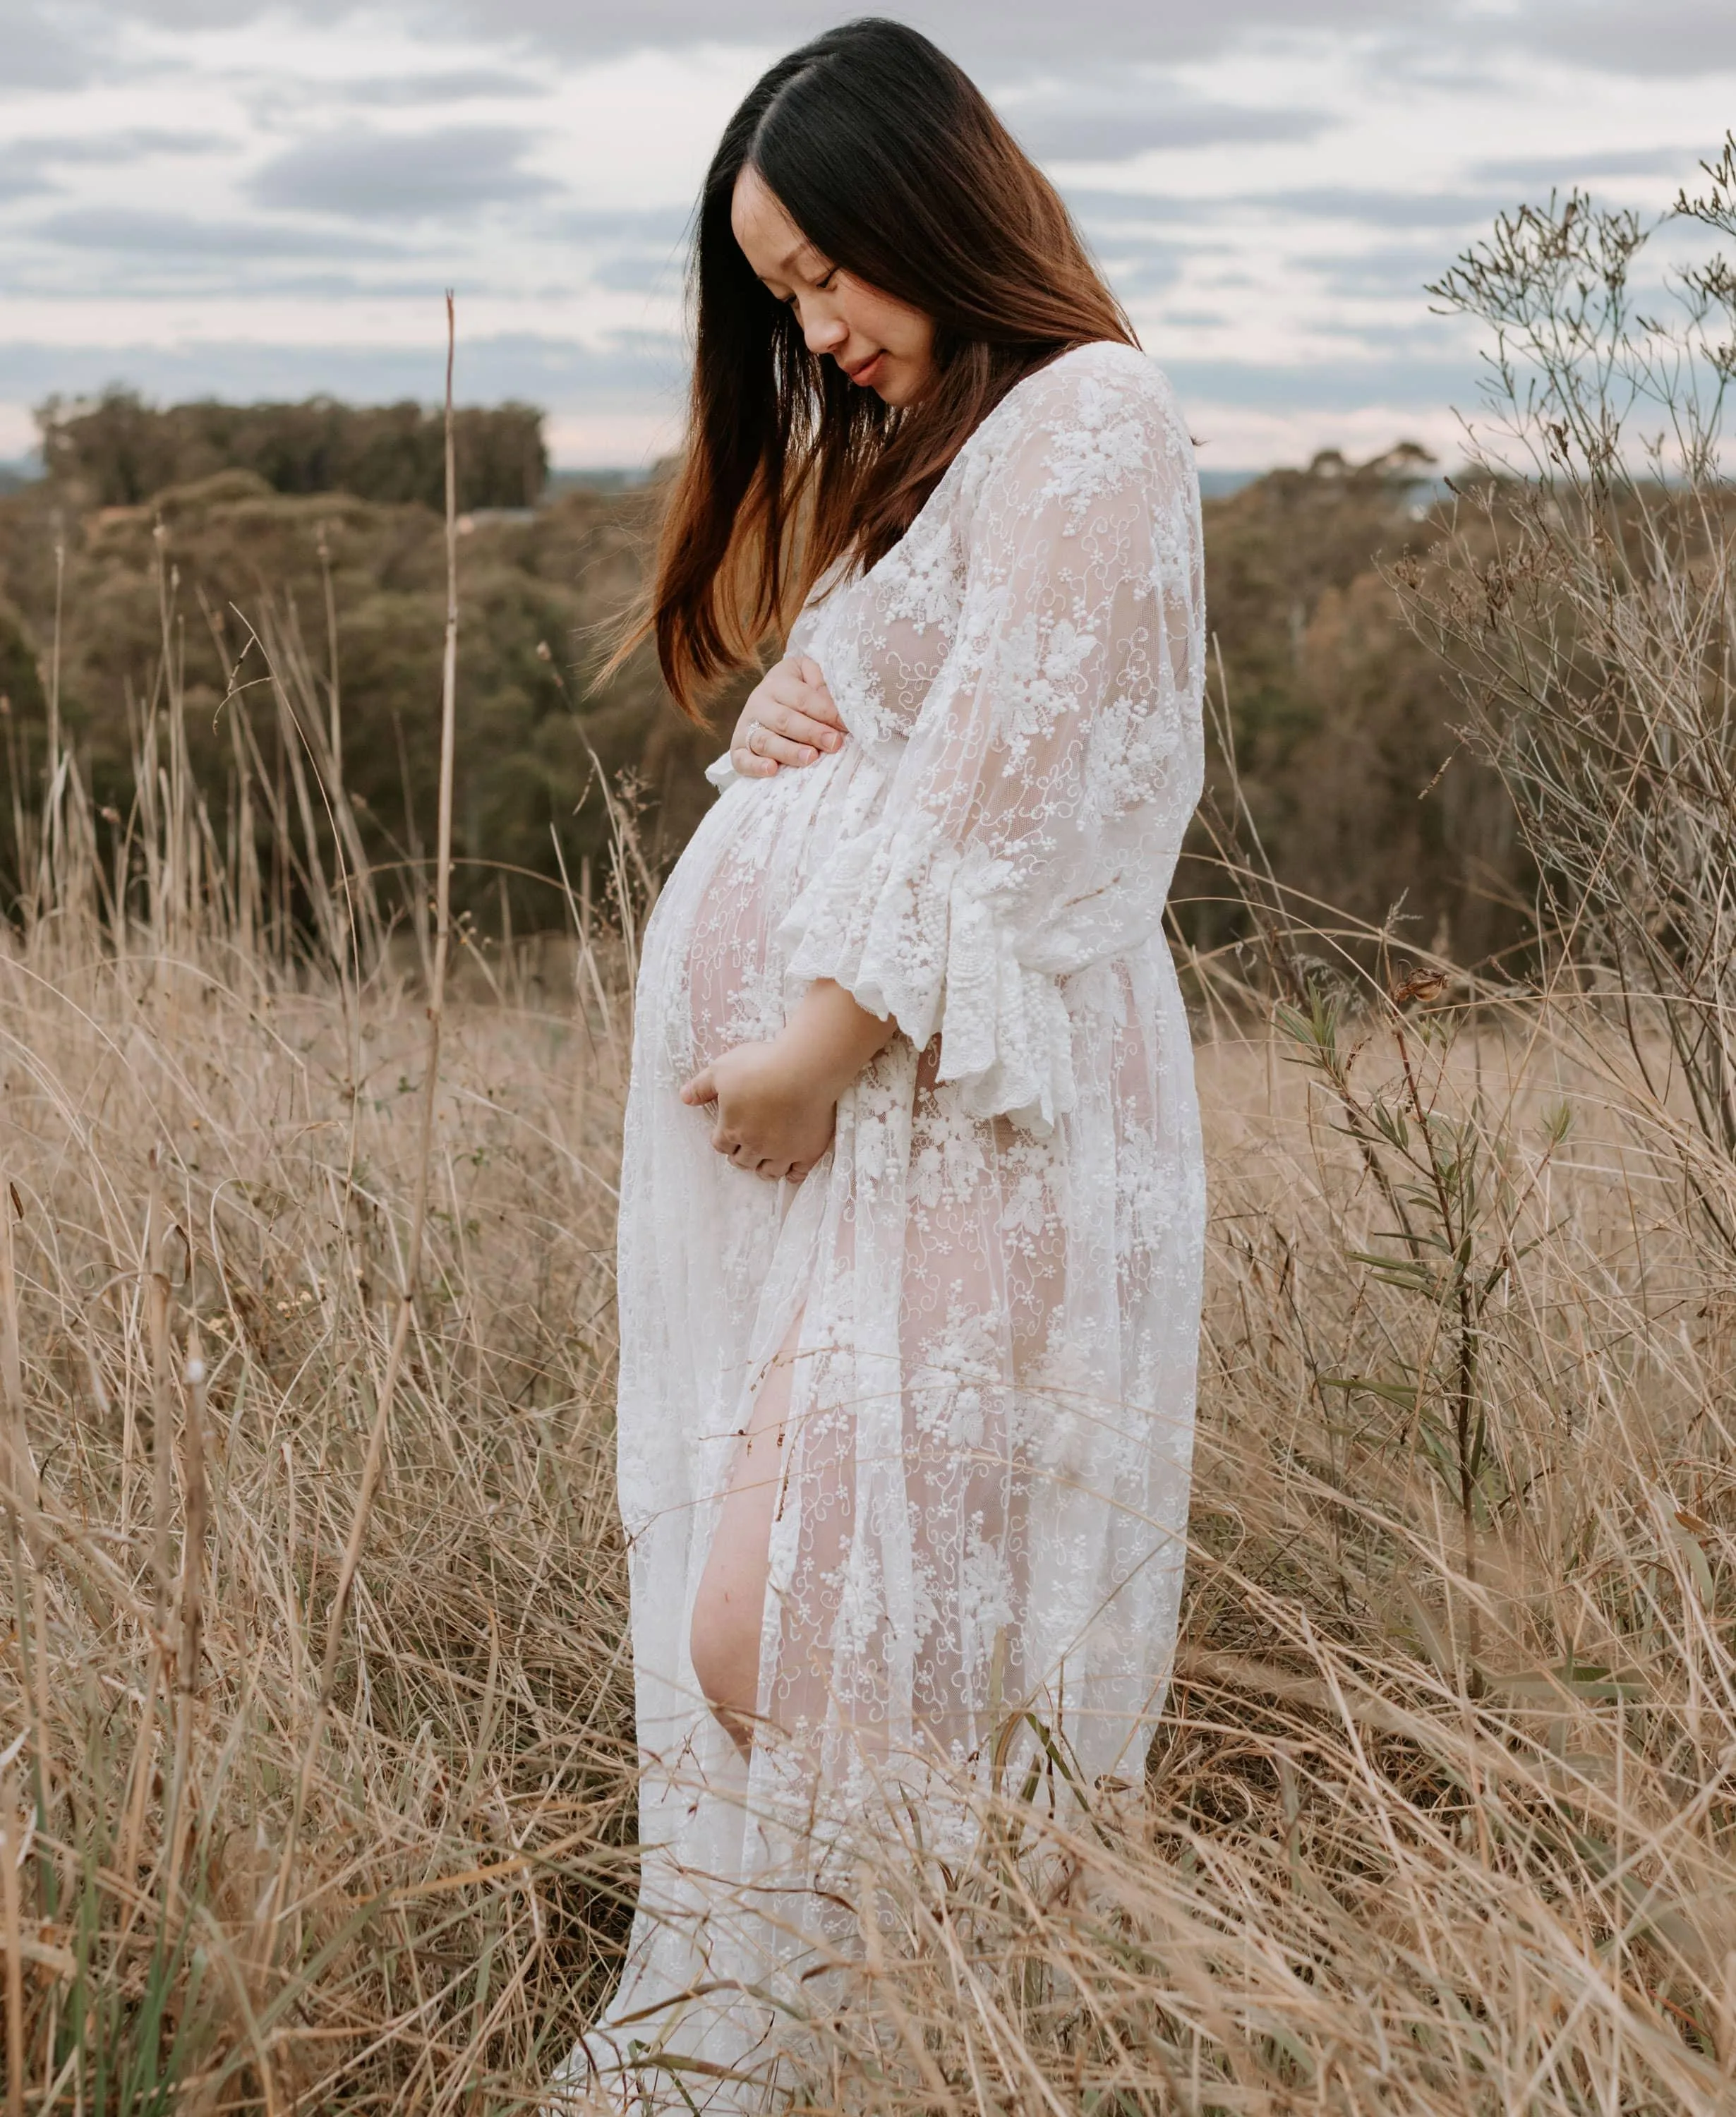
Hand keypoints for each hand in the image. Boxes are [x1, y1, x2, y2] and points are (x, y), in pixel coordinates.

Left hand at [680, 1040, 837, 1182]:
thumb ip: (701, 1086)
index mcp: (732, 1129)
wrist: (804, 1069)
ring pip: (769, 1172)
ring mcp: (784, 1152)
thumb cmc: (760, 1066)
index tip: (728, 1134)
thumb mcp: (721, 1070)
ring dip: (763, 1168)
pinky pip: (798, 1173)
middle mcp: (756, 1146)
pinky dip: (792, 1174)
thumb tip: (684, 1098)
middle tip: (746, 1147)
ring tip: (765, 1160)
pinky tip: (790, 1169)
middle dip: (741, 1155)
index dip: (723, 1140)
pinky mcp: (808, 1151)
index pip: (721, 1145)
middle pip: (743, 1161)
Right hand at [731, 655, 846, 779]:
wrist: (768, 700)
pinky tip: (772, 770)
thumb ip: (822, 685)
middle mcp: (759, 703)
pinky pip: (742, 760)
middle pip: (785, 720)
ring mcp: (746, 727)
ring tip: (810, 757)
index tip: (847, 725)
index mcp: (777, 683)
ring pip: (765, 740)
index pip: (803, 698)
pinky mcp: (737, 749)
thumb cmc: (798, 690)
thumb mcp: (809, 676)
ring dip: (788, 751)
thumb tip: (839, 706)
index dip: (826, 712)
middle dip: (811, 732)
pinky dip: (755, 766)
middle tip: (834, 743)